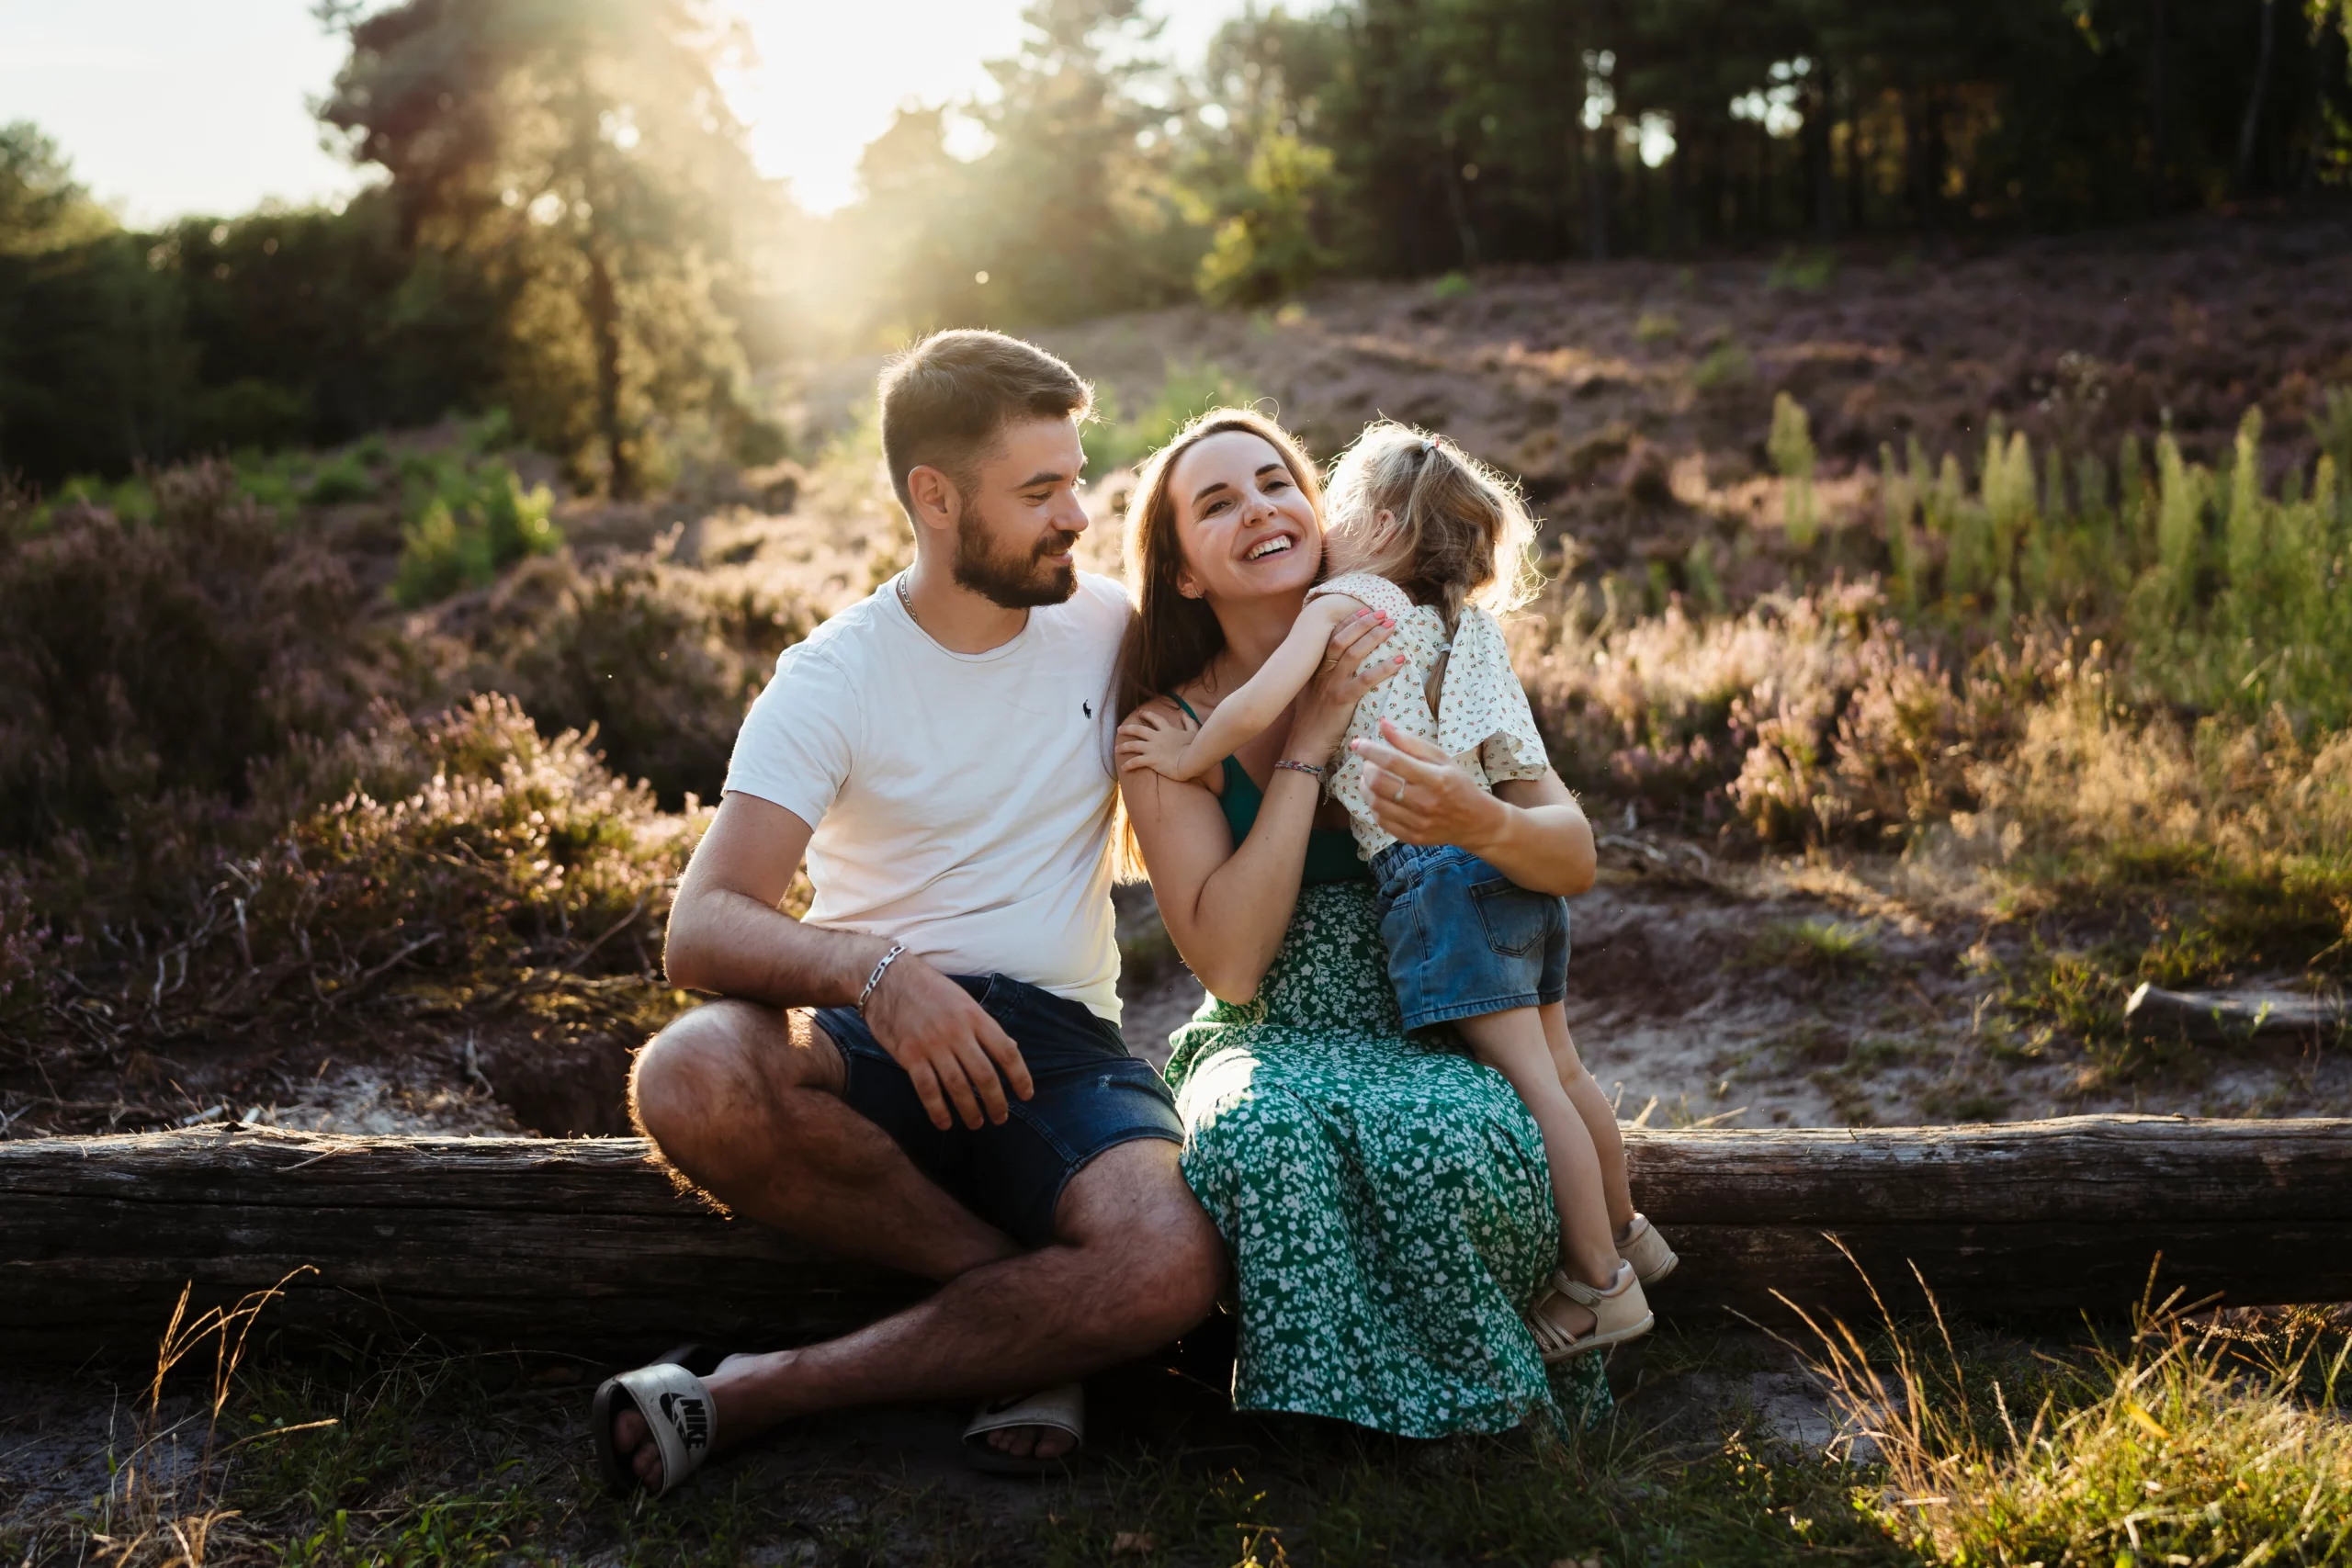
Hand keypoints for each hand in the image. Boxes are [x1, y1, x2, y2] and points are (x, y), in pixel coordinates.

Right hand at [859, 950, 1034, 1129]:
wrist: (885, 978)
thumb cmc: (928, 988)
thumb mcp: (963, 999)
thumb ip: (984, 1025)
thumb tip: (1011, 1049)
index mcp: (974, 1016)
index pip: (1006, 1052)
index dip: (1020, 1077)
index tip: (1026, 1095)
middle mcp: (956, 1031)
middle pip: (984, 1075)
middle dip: (996, 1102)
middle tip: (1000, 1118)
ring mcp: (932, 1044)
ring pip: (958, 1086)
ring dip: (970, 1111)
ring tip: (976, 1123)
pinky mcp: (909, 1055)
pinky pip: (927, 1089)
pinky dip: (938, 1110)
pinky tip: (945, 1123)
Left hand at [1116, 703, 1206, 779]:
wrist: (1191, 760)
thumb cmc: (1194, 747)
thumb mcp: (1193, 732)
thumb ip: (1189, 722)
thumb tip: (1184, 714)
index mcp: (1167, 730)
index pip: (1155, 719)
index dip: (1147, 715)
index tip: (1140, 712)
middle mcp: (1157, 737)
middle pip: (1138, 730)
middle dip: (1128, 729)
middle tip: (1119, 729)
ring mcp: (1153, 748)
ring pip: (1134, 745)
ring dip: (1124, 746)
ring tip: (1116, 749)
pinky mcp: (1151, 760)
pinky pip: (1136, 761)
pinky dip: (1129, 764)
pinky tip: (1123, 768)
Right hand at [1291, 608, 1402, 757]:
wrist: (1304, 745)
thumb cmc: (1311, 721)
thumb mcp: (1310, 691)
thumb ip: (1322, 675)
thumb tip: (1337, 664)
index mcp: (1314, 669)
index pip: (1330, 636)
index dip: (1348, 621)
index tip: (1363, 610)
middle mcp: (1321, 673)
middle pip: (1342, 639)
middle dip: (1363, 622)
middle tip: (1383, 613)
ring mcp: (1331, 685)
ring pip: (1354, 654)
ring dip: (1374, 637)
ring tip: (1391, 627)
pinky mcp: (1341, 701)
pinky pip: (1365, 680)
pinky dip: (1383, 668)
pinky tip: (1398, 661)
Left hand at [1352, 719, 1506, 848]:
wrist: (1476, 821)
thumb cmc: (1458, 784)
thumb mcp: (1441, 758)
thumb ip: (1410, 742)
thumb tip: (1383, 725)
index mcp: (1435, 779)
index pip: (1393, 761)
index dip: (1371, 750)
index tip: (1358, 743)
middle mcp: (1425, 802)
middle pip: (1379, 783)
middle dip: (1367, 768)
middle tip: (1370, 763)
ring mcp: (1418, 823)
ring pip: (1375, 803)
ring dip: (1366, 787)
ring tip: (1372, 778)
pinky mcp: (1412, 837)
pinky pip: (1380, 821)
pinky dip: (1374, 806)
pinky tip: (1380, 797)